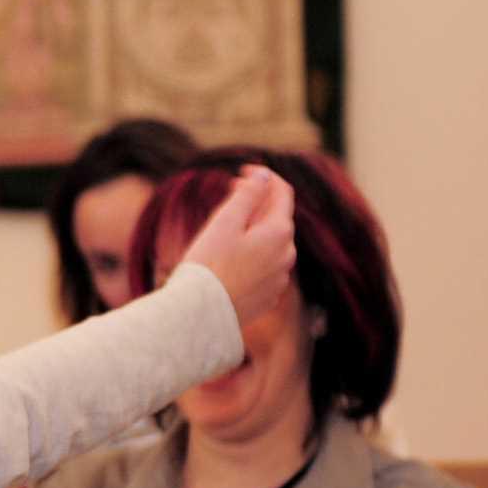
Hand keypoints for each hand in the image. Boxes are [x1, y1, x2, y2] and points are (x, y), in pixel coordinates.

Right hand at [177, 165, 296, 327]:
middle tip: (230, 195)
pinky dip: (252, 256)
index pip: (282, 192)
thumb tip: (263, 176)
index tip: (242, 172)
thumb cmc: (208, 266)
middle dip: (257, 203)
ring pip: (271, 245)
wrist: (200, 316)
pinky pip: (264, 268)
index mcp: (279, 232)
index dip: (263, 177)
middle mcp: (286, 255)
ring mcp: (279, 279)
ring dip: (254, 231)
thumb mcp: (225, 222)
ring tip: (226, 229)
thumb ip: (247, 195)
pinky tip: (229, 260)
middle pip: (277, 218)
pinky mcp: (267, 297)